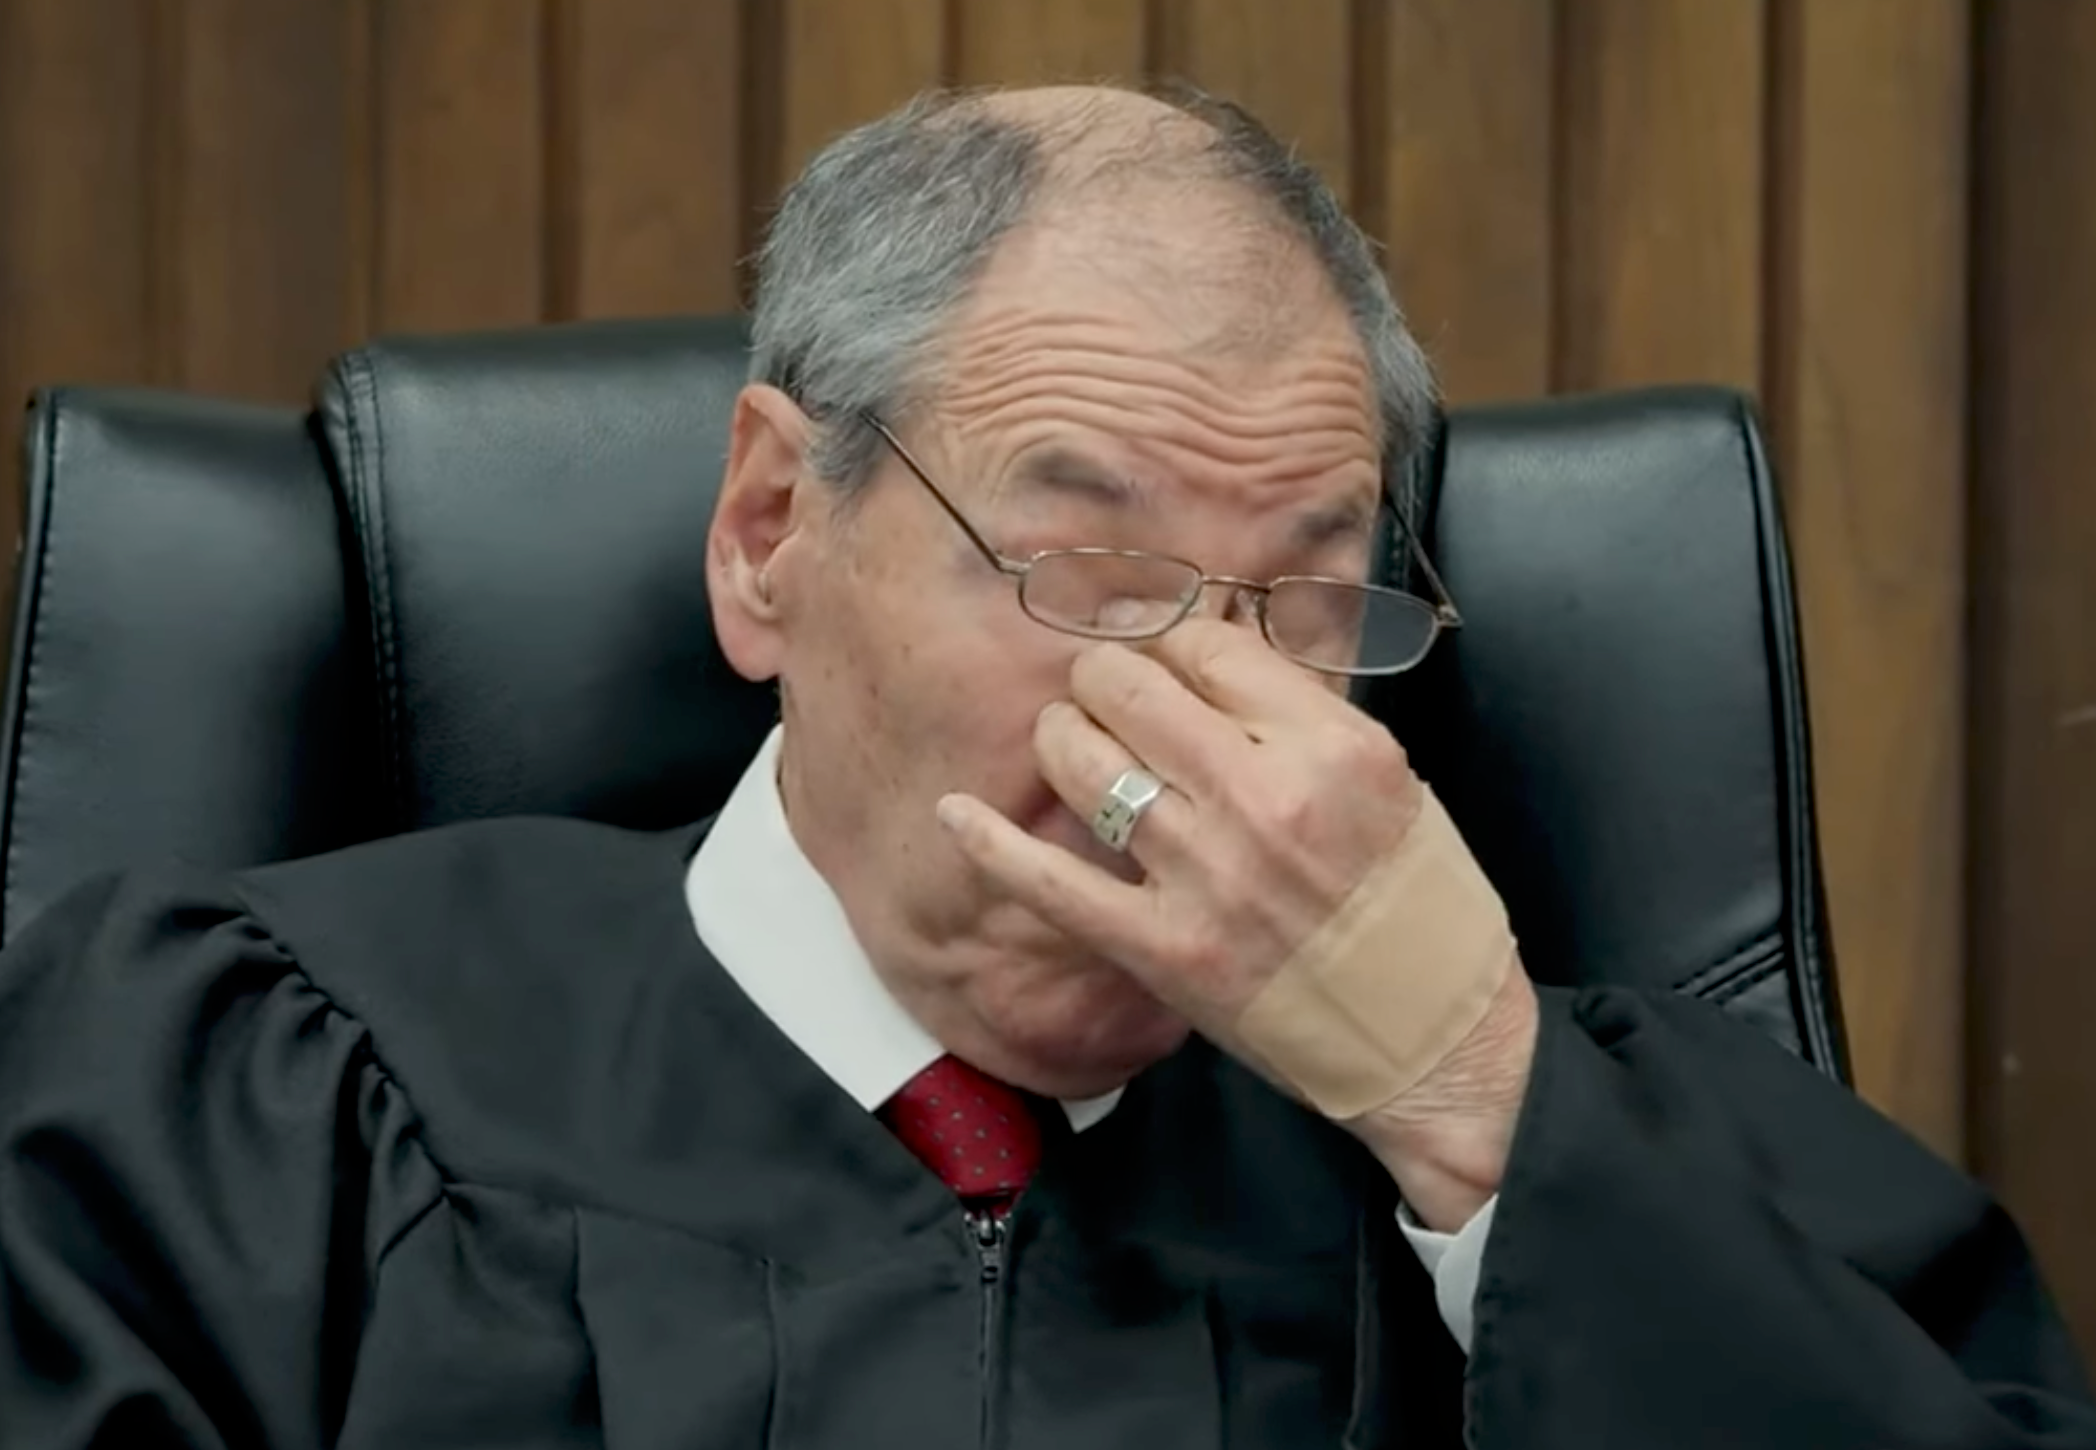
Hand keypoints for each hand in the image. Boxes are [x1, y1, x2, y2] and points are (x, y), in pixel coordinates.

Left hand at [935, 619, 1537, 1227]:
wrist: (1437, 1045)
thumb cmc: (1421, 910)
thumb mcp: (1392, 782)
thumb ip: (1299, 717)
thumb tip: (1206, 651)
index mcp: (1335, 748)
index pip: (1208, 646)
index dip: (1170, 641)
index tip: (1161, 657)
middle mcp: (1268, 801)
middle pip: (1129, 687)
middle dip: (1103, 679)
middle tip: (1106, 697)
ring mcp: (1208, 877)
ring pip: (1084, 762)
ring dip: (1064, 741)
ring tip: (1073, 747)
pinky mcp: (1165, 951)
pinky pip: (1051, 883)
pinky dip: (991, 844)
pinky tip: (954, 814)